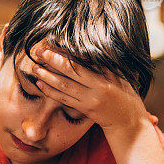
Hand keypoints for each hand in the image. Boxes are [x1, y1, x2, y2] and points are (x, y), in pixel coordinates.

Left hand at [31, 45, 156, 137]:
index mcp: (108, 76)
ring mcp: (90, 100)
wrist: (129, 122)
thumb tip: (91, 48)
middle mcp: (98, 88)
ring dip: (47, 76)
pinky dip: (51, 91)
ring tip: (34, 67)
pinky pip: (64, 100)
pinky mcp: (84, 110)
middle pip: (71, 71)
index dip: (68, 51)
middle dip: (53, 60)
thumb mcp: (122, 77)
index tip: (55, 41)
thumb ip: (107, 65)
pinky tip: (40, 84)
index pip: (84, 60)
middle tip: (39, 51)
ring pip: (64, 86)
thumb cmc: (127, 95)